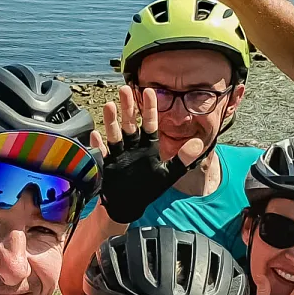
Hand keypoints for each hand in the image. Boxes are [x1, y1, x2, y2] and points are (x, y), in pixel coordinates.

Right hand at [90, 85, 204, 223]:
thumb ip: (183, 158)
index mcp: (148, 146)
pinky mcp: (107, 165)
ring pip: (115, 135)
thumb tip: (198, 143)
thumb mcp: (168, 174)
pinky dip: (98, 145)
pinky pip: (101, 153)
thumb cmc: (147, 188)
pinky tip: (95, 134)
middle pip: (130, 123)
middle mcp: (132, 146)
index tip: (149, 91)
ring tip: (109, 105)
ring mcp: (118, 155)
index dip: (150, 108)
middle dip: (127, 107)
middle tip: (125, 89)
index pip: (150, 123)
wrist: (129, 205)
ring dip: (112, 121)